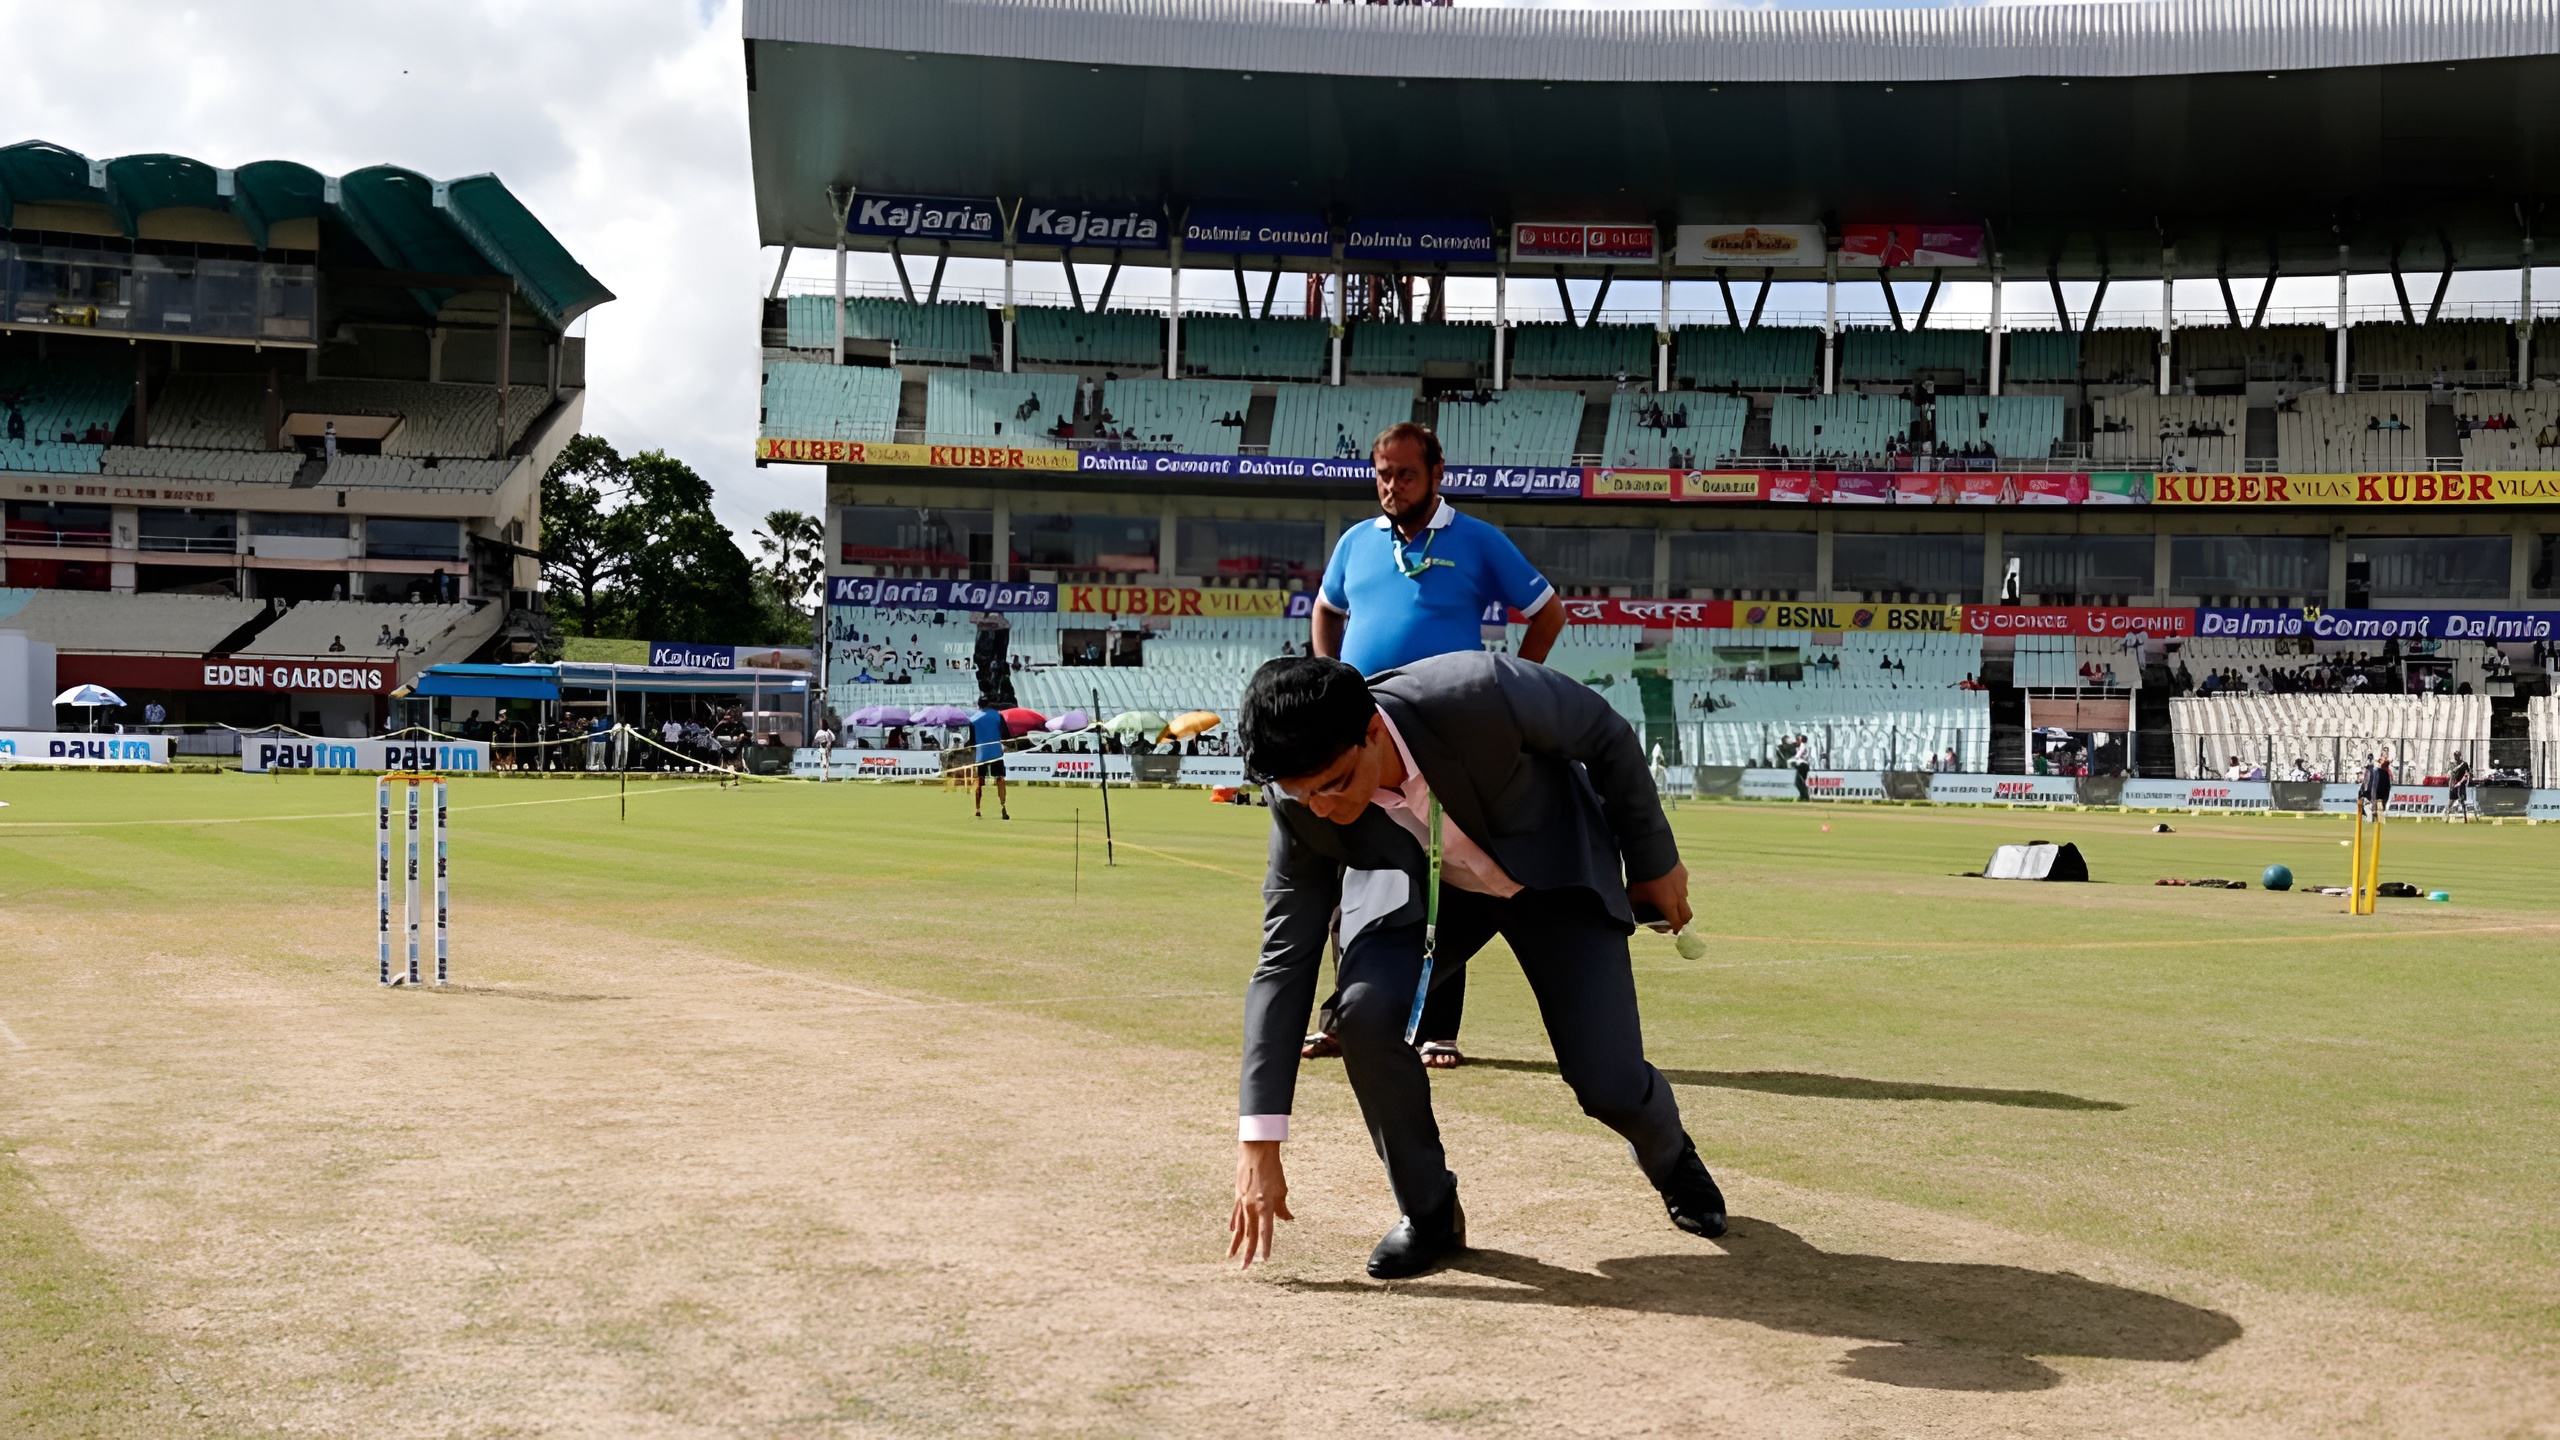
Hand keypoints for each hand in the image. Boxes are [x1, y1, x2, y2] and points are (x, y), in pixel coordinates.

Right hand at [1229, 1140, 1292, 1268]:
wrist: (1255, 1150)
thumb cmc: (1272, 1169)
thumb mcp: (1282, 1190)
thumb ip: (1282, 1208)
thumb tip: (1287, 1219)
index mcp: (1264, 1207)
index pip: (1266, 1232)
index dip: (1266, 1247)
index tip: (1265, 1260)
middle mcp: (1251, 1207)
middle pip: (1250, 1235)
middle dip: (1247, 1253)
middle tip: (1244, 1268)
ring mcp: (1242, 1202)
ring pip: (1239, 1228)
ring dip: (1236, 1243)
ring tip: (1231, 1257)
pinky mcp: (1237, 1195)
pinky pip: (1235, 1214)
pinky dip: (1234, 1224)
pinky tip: (1232, 1232)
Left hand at [1627, 861, 1692, 934]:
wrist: (1651, 854)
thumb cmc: (1641, 878)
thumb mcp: (1634, 896)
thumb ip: (1634, 909)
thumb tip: (1632, 917)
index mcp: (1668, 905)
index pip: (1677, 923)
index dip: (1675, 929)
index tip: (1672, 930)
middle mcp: (1680, 896)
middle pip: (1687, 915)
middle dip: (1682, 920)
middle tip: (1675, 920)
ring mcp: (1684, 884)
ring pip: (1685, 899)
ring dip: (1679, 903)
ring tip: (1668, 898)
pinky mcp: (1684, 873)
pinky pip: (1683, 885)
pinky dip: (1677, 888)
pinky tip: (1667, 882)